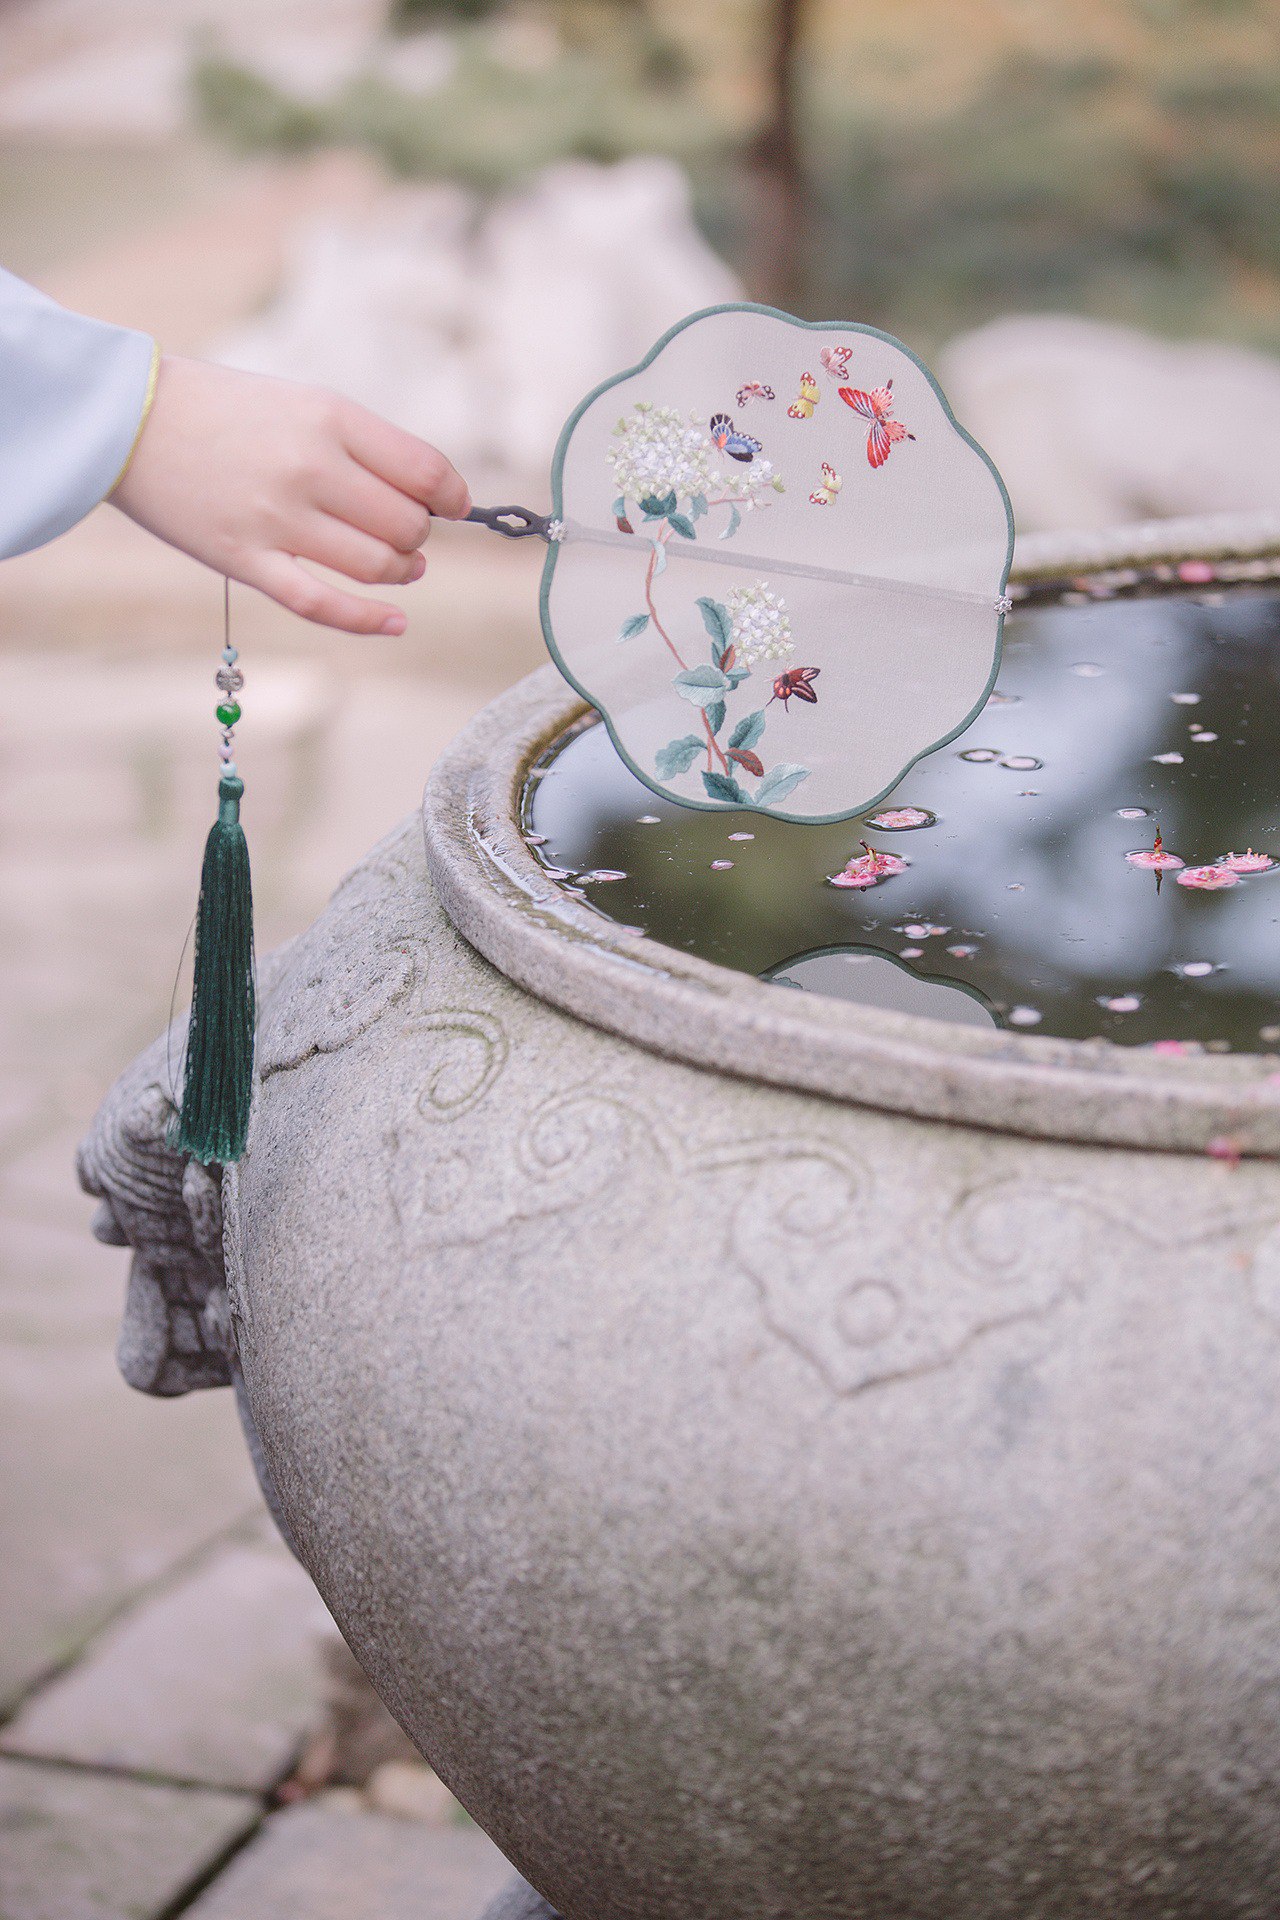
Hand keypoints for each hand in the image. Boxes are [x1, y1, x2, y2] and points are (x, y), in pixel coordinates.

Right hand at [110, 356, 470, 634]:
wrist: (129, 417)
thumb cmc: (226, 410)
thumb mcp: (304, 402)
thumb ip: (364, 445)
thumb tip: (429, 495)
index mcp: (330, 418)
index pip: (426, 471)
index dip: (451, 496)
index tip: (451, 505)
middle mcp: (310, 467)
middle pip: (407, 525)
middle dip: (418, 534)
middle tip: (404, 531)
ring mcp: (277, 519)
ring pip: (376, 566)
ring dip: (401, 571)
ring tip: (400, 565)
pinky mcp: (246, 560)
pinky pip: (322, 604)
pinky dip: (368, 620)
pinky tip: (396, 622)